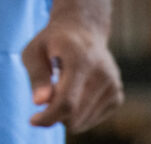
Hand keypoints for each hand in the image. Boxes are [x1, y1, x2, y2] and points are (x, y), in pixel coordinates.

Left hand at [22, 13, 123, 130]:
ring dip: (65, 114)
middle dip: (54, 114)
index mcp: (80, 59)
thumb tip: (40, 102)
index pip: (66, 101)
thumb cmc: (52, 42)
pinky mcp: (117, 96)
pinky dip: (77, 113)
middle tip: (45, 97)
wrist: (83, 30)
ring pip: (82, 121)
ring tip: (59, 90)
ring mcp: (113, 85)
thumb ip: (37, 76)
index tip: (33, 120)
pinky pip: (91, 120)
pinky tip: (74, 93)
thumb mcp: (34, 51)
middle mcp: (102, 73)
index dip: (49, 116)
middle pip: (75, 115)